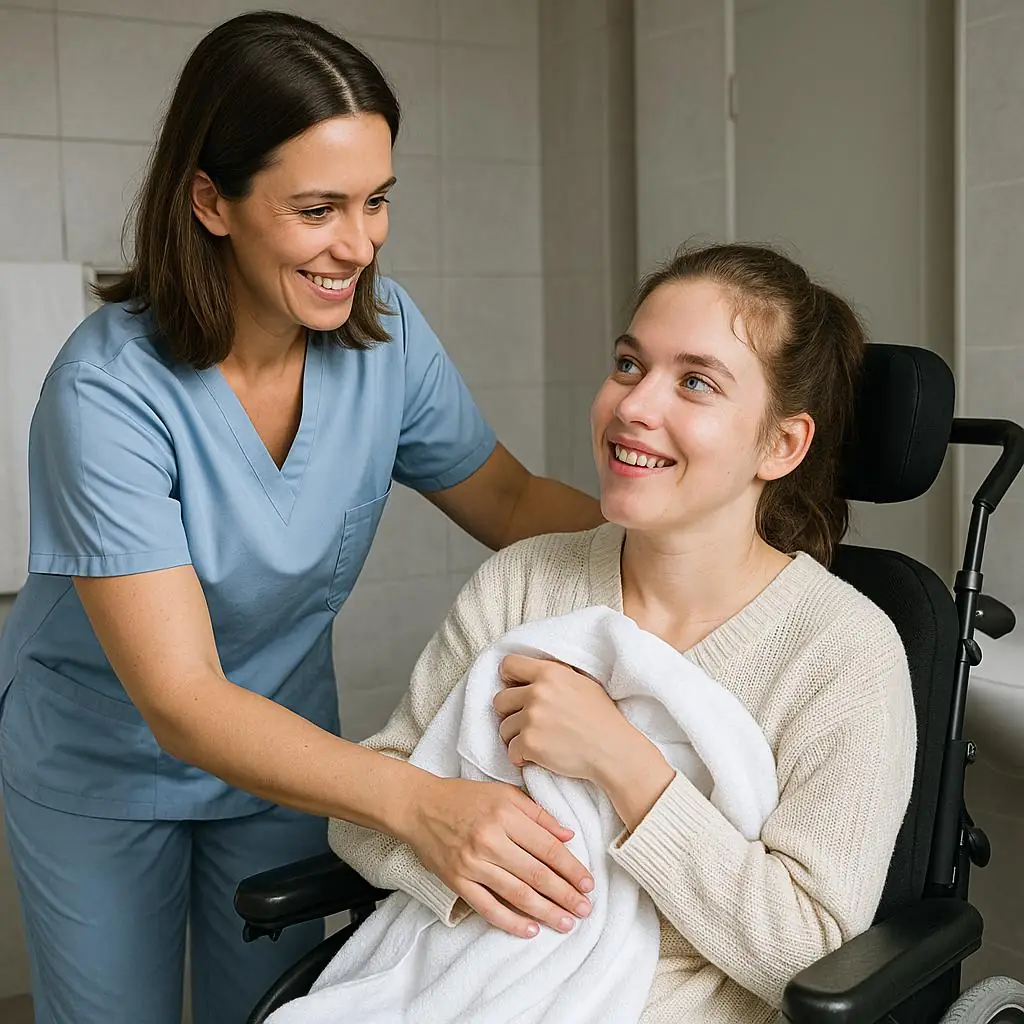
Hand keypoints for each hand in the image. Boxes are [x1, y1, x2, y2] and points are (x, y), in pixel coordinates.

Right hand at [405, 776, 593, 938]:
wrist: (419, 806)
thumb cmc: (464, 797)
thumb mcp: (503, 793)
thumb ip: (537, 814)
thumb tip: (568, 837)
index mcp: (505, 814)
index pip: (547, 847)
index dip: (571, 868)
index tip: (588, 883)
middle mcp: (490, 840)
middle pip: (536, 873)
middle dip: (565, 894)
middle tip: (585, 909)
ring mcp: (472, 863)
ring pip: (516, 893)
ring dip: (545, 911)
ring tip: (566, 923)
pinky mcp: (457, 881)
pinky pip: (488, 907)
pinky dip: (510, 921)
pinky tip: (530, 930)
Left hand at [493, 655, 631, 782]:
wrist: (612, 750)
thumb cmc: (600, 718)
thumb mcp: (581, 682)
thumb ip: (553, 675)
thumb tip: (530, 674)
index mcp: (549, 672)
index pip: (508, 664)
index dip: (508, 678)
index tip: (515, 690)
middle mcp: (537, 692)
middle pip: (499, 700)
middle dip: (510, 712)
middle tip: (527, 722)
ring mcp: (532, 717)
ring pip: (503, 728)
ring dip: (516, 737)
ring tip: (537, 741)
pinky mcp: (530, 743)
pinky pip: (511, 751)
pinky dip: (521, 757)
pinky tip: (538, 756)